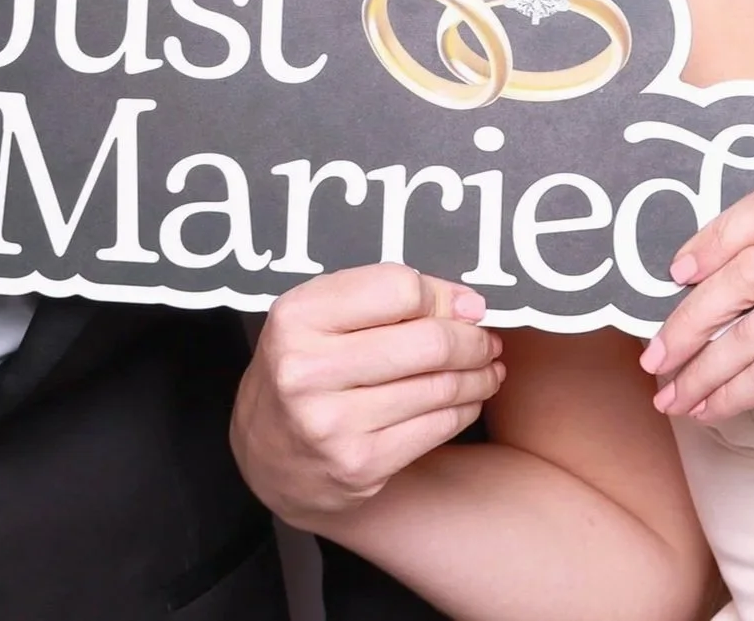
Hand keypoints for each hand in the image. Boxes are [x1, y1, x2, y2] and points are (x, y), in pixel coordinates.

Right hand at [232, 264, 505, 527]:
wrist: (266, 455)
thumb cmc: (305, 368)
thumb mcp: (321, 315)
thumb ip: (384, 297)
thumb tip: (468, 304)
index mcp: (298, 317)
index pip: (399, 288)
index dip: (442, 295)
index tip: (463, 304)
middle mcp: (308, 370)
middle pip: (428, 341)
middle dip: (473, 339)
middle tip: (487, 339)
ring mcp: (333, 423)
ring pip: (440, 387)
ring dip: (478, 375)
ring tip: (487, 367)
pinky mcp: (359, 465)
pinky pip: (437, 427)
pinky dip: (465, 410)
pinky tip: (468, 400)